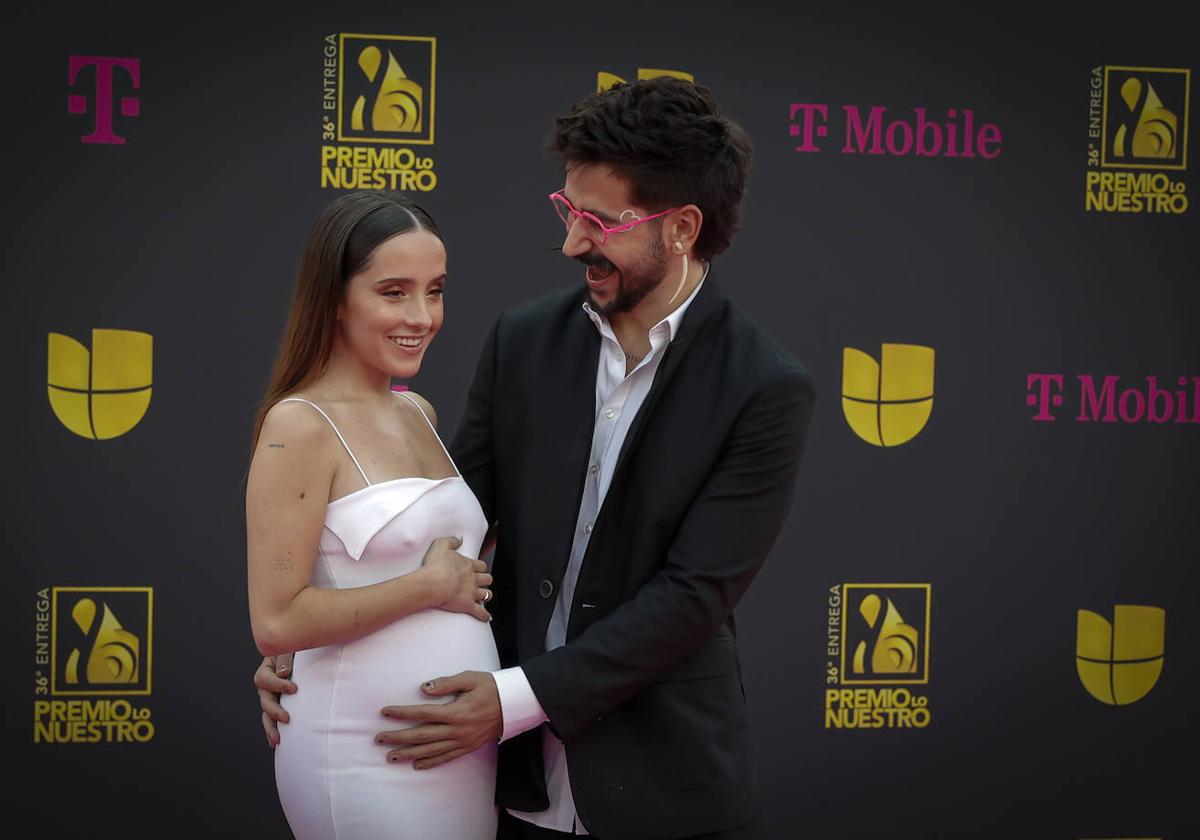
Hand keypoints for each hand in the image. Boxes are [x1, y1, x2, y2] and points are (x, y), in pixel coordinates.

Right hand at [254, 653, 295, 746]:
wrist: (304, 656)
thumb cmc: (298, 650)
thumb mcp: (291, 649)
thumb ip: (285, 659)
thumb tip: (283, 672)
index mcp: (268, 669)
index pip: (265, 679)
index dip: (277, 685)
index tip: (293, 688)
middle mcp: (266, 685)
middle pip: (264, 700)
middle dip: (274, 710)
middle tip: (286, 718)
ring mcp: (271, 696)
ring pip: (266, 714)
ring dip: (270, 727)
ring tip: (277, 739)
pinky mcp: (278, 704)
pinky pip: (272, 719)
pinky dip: (273, 730)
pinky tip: (276, 742)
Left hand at [377, 671, 502, 768]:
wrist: (514, 704)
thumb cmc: (491, 687)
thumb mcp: (470, 678)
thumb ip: (446, 683)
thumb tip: (423, 688)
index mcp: (455, 711)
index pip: (422, 713)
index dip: (402, 713)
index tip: (385, 712)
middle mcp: (457, 730)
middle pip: (421, 735)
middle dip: (398, 737)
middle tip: (379, 739)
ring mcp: (462, 741)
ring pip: (430, 750)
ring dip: (409, 754)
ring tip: (391, 756)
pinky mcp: (468, 747)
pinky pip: (446, 758)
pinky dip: (430, 762)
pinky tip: (417, 765)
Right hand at [421, 536, 492, 621]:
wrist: (435, 583)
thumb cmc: (436, 565)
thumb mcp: (441, 545)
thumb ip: (452, 541)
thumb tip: (459, 539)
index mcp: (468, 565)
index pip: (481, 565)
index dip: (480, 567)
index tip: (478, 569)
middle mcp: (473, 579)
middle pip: (487, 579)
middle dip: (485, 581)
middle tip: (481, 582)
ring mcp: (472, 593)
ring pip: (486, 594)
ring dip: (486, 596)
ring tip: (483, 597)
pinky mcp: (468, 605)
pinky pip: (480, 612)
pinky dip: (485, 615)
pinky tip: (487, 617)